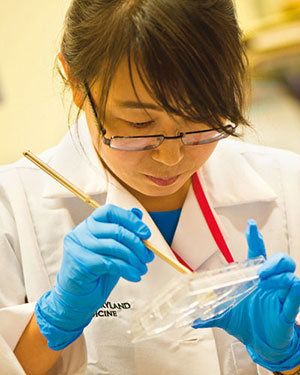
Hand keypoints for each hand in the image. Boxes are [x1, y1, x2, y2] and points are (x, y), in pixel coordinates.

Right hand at [35, 204, 153, 349]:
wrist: (77, 298)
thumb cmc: (97, 271)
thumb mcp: (112, 249)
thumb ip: (122, 230)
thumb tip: (138, 213)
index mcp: (89, 223)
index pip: (110, 211)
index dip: (130, 219)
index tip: (146, 234)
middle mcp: (81, 231)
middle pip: (116, 230)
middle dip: (137, 244)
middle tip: (149, 256)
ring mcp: (78, 246)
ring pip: (115, 247)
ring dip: (134, 259)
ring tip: (142, 268)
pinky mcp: (80, 262)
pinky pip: (110, 263)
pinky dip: (127, 269)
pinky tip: (135, 276)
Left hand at [193, 220, 299, 371]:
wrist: (259, 345)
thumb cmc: (245, 322)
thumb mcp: (225, 316)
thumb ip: (209, 314)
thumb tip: (192, 319)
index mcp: (255, 278)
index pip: (257, 253)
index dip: (255, 238)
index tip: (250, 225)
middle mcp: (270, 283)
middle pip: (280, 261)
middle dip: (273, 261)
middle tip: (260, 270)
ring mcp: (281, 295)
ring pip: (289, 276)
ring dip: (279, 276)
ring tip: (266, 280)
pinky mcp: (287, 310)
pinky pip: (295, 297)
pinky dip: (294, 291)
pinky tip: (292, 287)